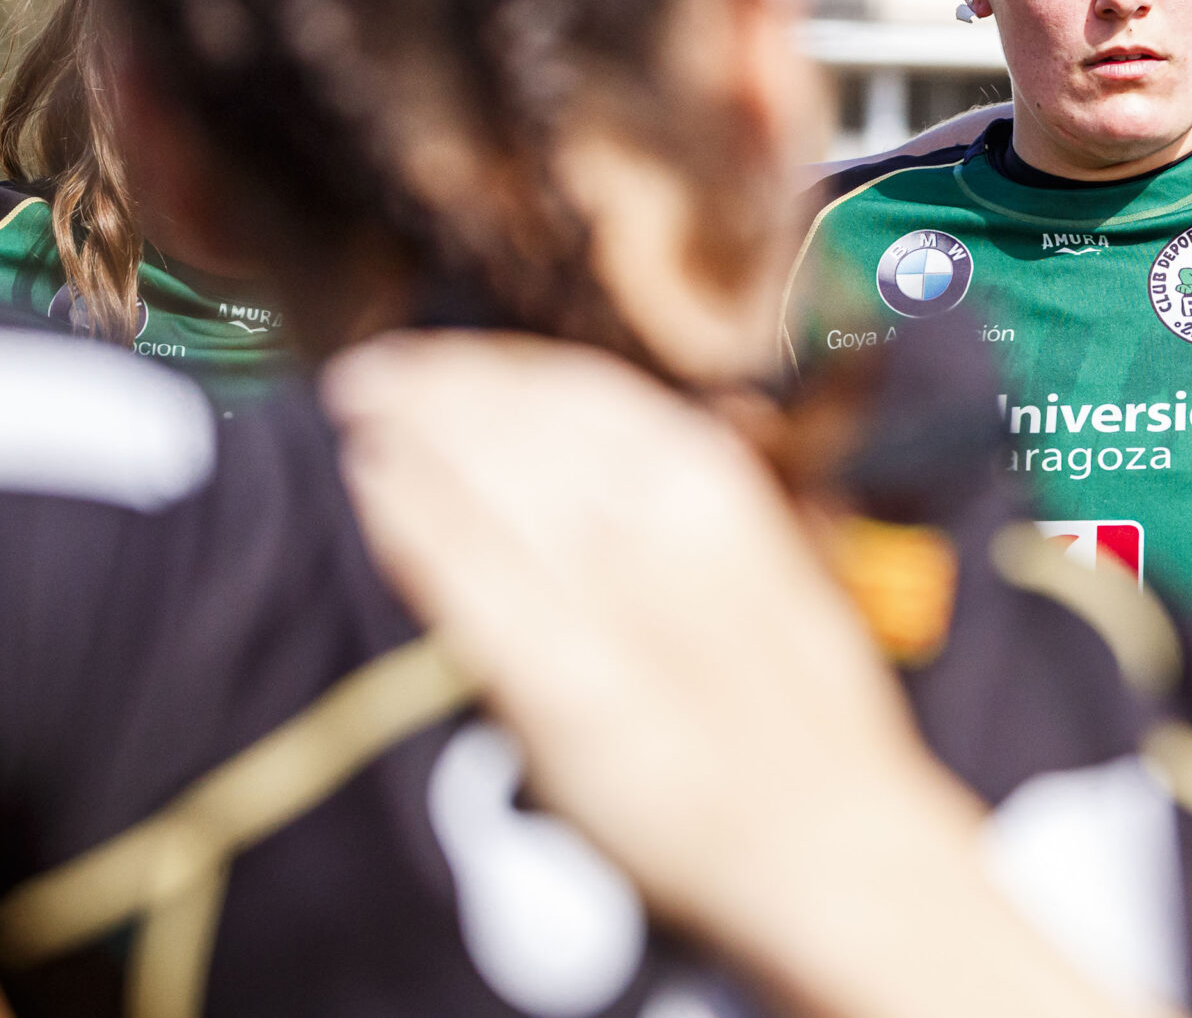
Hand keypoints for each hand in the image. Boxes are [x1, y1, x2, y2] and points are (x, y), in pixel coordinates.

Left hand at [325, 333, 1141, 1017]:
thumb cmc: (800, 710)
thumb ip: (713, 496)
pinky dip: (414, 519)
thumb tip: (683, 428)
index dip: (501, 366)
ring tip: (364, 413)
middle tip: (372, 372)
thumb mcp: (774, 568)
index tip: (445, 357)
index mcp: (721, 490)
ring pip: (490, 478)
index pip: (588, 394)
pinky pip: (469, 576)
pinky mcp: (565, 685)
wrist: (827, 834)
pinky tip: (376, 487)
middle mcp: (663, 526)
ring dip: (417, 429)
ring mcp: (613, 602)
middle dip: (440, 383)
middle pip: (525, 421)